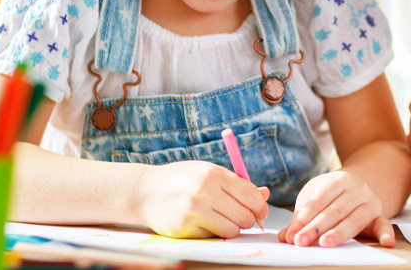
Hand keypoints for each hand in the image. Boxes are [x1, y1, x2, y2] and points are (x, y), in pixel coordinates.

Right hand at [137, 160, 269, 238]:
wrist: (145, 191)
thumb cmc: (183, 180)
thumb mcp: (209, 173)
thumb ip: (238, 184)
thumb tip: (265, 195)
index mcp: (214, 174)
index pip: (251, 195)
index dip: (260, 206)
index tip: (260, 212)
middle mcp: (205, 191)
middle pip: (244, 215)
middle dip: (248, 220)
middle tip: (242, 218)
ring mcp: (194, 211)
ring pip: (232, 230)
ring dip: (232, 228)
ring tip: (223, 220)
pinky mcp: (185, 228)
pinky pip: (213, 237)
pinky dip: (214, 233)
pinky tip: (203, 223)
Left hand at [278, 170, 393, 247]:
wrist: (359, 184)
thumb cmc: (331, 194)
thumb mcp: (314, 196)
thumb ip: (300, 218)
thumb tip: (285, 237)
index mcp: (337, 180)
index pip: (319, 199)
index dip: (305, 217)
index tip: (292, 234)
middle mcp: (356, 189)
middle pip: (335, 210)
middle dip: (316, 227)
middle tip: (301, 242)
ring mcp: (370, 202)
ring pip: (354, 219)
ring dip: (339, 233)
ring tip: (325, 243)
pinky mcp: (380, 216)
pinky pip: (385, 225)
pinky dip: (386, 235)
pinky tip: (386, 243)